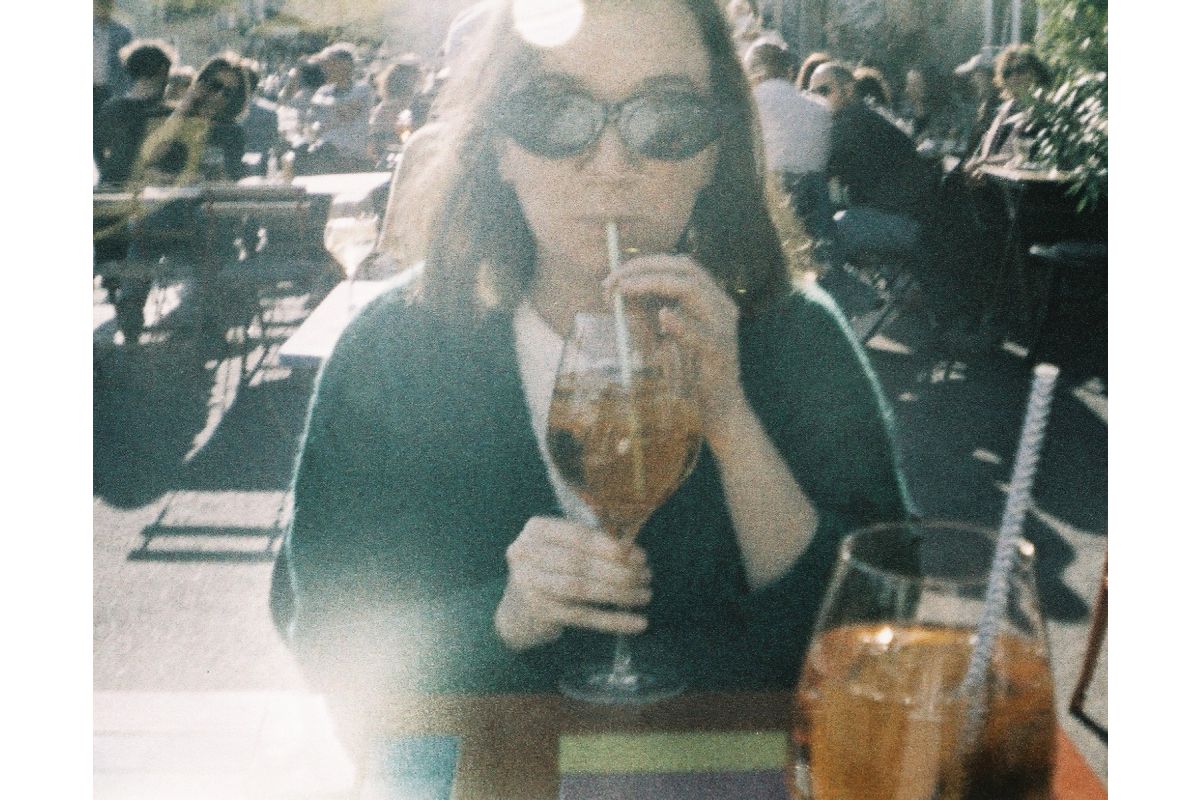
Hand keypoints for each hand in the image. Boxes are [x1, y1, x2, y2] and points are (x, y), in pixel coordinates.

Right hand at [495, 516, 651, 650]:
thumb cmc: (550, 570)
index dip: (611, 546)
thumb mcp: (561, 548)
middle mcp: (526, 555)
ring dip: (619, 593)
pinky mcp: (539, 613)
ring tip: (645, 595)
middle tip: (646, 576)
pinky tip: (637, 622)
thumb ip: (589, 544)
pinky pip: (583, 617)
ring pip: (581, 589)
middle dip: (619, 570)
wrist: (516, 611)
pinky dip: (613, 620)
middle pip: (580, 563)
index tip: (639, 556)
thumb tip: (633, 551)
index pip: (578, 535)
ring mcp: (529, 585)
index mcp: (535, 530)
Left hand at [604, 254, 749, 439]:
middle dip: (644, 268)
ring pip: (693, 290)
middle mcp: (720, 306)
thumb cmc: (691, 373)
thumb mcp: (664, 336)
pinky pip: (702, 334)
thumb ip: (647, 313)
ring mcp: (724, 328)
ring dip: (655, 284)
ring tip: (626, 289)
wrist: (719, 410)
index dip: (645, 263)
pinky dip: (681, 323)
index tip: (615, 274)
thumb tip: (618, 290)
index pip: (679, 264)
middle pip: (685, 269)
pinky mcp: (721, 353)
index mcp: (709, 298)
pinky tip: (663, 316)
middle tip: (614, 280)